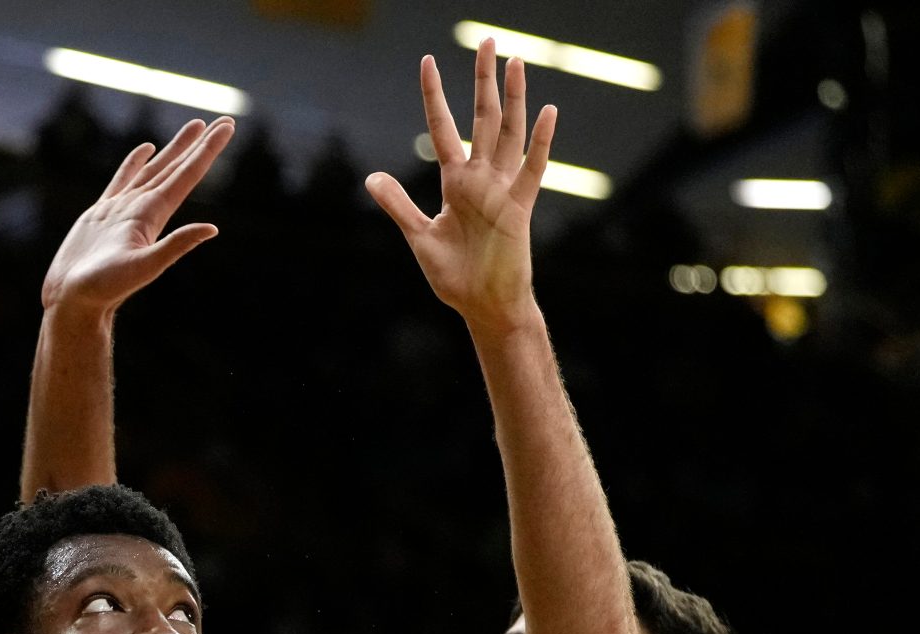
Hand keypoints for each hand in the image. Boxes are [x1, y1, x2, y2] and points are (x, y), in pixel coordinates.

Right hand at [40, 118, 233, 318]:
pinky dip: (135, 162)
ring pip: (154, 170)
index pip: (187, 175)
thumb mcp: (144, 267)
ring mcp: (122, 209)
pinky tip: (147, 149)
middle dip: (199, 145)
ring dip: (175, 150)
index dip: (208, 151)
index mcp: (153, 215)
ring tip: (194, 128)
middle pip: (176, 168)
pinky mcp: (101, 213)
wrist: (73, 301)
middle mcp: (143, 209)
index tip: (227, 126)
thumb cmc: (105, 288)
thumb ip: (176, 245)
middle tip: (222, 121)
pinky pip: (123, 179)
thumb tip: (212, 229)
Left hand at [365, 44, 556, 334]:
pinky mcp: (520, 208)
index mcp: (455, 182)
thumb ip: (399, 205)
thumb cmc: (455, 276)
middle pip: (482, 119)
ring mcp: (502, 190)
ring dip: (512, 99)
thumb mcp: (420, 237)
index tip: (428, 62)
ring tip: (515, 62)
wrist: (483, 306)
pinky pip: (532, 170)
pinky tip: (548, 112)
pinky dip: (541, 142)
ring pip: (509, 134)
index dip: (434, 96)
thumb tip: (371, 178)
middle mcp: (480, 178)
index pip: (443, 128)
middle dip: (482, 81)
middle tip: (488, 41)